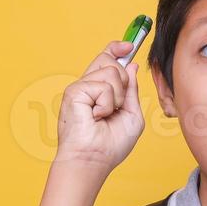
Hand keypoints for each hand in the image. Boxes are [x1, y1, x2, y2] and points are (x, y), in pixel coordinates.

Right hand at [55, 40, 144, 172]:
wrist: (94, 160)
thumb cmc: (110, 145)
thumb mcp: (131, 115)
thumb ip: (131, 90)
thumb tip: (131, 65)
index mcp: (100, 92)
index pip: (106, 61)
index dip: (116, 49)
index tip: (129, 45)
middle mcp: (88, 87)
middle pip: (109, 61)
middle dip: (123, 80)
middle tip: (118, 105)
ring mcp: (80, 87)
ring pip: (111, 71)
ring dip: (117, 97)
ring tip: (106, 114)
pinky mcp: (74, 91)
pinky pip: (103, 86)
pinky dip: (107, 104)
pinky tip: (97, 116)